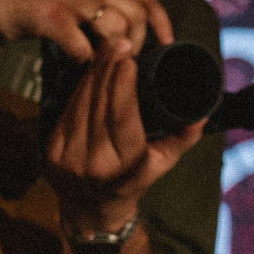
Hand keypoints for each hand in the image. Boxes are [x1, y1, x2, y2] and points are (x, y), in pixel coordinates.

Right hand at [0, 0, 174, 62]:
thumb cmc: (41, 2)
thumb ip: (103, 8)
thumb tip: (131, 38)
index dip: (162, 21)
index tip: (167, 43)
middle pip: (136, 13)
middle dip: (139, 42)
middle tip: (127, 58)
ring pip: (114, 26)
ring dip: (114, 51)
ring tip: (105, 61)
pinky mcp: (50, 15)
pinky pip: (79, 41)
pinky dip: (84, 56)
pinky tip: (78, 59)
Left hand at [47, 51, 204, 233]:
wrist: (91, 210)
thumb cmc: (135, 181)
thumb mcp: (163, 163)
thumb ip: (183, 138)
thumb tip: (201, 114)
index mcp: (124, 167)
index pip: (122, 119)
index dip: (123, 87)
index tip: (129, 61)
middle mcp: (94, 164)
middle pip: (100, 106)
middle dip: (109, 71)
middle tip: (120, 44)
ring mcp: (68, 159)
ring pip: (81, 105)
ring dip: (94, 75)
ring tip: (108, 51)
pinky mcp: (52, 152)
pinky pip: (67, 111)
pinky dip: (80, 88)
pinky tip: (92, 71)